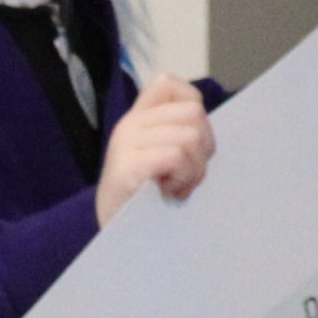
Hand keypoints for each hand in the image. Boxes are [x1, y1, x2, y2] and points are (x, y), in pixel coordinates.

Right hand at [97, 74, 215, 225]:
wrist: (111, 234)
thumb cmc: (142, 198)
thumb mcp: (157, 157)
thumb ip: (175, 136)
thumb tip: (205, 133)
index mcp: (137, 118)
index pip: (169, 83)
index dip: (192, 107)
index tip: (190, 141)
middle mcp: (130, 124)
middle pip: (193, 113)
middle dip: (203, 147)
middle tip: (188, 174)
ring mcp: (126, 143)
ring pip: (190, 136)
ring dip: (194, 168)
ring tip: (178, 187)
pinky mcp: (128, 166)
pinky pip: (176, 156)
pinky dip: (182, 178)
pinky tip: (170, 192)